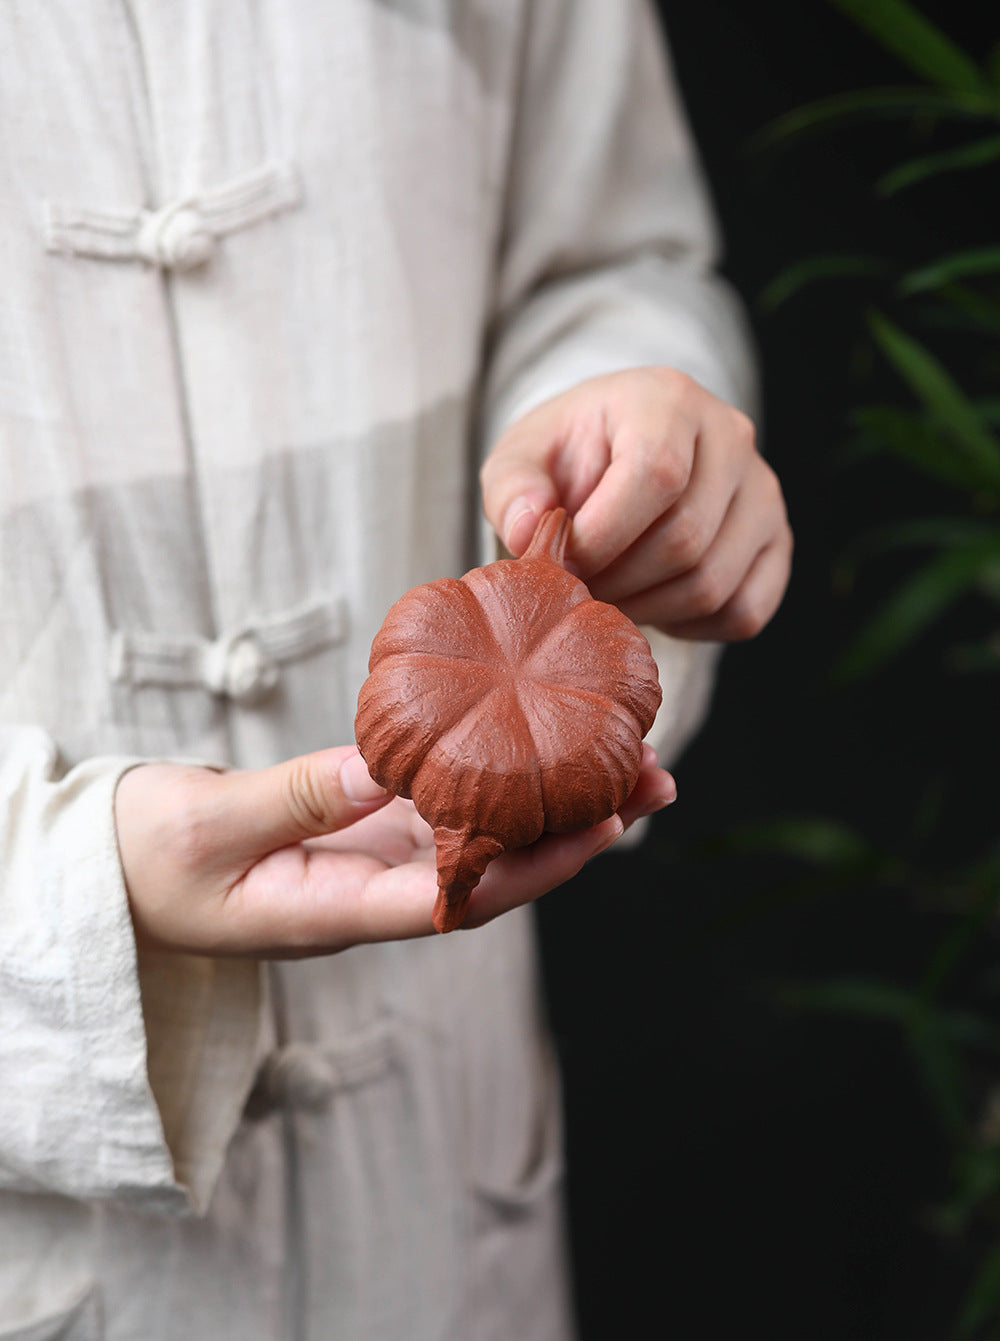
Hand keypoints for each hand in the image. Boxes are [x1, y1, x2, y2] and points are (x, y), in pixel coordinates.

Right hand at [115, 744, 674, 956]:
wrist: (113, 870)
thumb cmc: (147, 860)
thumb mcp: (210, 829)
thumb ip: (298, 798)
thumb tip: (389, 766)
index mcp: (337, 910)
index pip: (459, 899)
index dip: (537, 867)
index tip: (606, 825)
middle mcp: (372, 891)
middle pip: (492, 868)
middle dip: (573, 829)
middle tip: (651, 780)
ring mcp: (370, 860)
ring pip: (477, 834)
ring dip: (546, 799)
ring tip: (621, 754)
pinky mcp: (363, 828)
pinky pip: (441, 805)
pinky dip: (489, 774)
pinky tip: (527, 739)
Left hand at [481, 367, 792, 639]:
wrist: (614, 462)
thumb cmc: (565, 461)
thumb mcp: (520, 459)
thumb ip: (512, 489)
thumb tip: (528, 531)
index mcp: (668, 399)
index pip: (657, 475)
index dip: (603, 536)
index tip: (562, 560)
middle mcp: (732, 438)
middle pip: (685, 541)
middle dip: (617, 582)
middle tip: (577, 589)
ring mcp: (763, 493)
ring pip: (712, 585)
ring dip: (646, 610)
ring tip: (607, 595)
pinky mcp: (778, 544)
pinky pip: (742, 612)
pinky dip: (688, 627)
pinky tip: (652, 602)